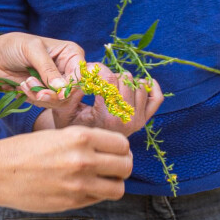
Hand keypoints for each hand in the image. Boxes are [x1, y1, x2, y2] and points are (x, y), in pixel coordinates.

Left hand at [0, 31, 87, 117]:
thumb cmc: (13, 45)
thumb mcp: (32, 50)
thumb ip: (47, 68)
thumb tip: (61, 87)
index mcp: (70, 54)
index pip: (81, 75)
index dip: (71, 86)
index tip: (58, 92)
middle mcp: (67, 69)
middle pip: (72, 92)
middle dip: (54, 95)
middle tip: (39, 93)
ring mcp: (56, 83)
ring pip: (59, 101)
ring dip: (40, 95)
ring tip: (26, 82)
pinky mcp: (45, 92)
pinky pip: (46, 103)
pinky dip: (34, 97)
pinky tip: (24, 86)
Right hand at [0, 125, 131, 211]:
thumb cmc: (24, 150)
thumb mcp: (58, 134)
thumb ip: (85, 142)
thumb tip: (111, 151)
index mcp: (80, 137)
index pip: (122, 144)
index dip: (120, 149)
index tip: (115, 152)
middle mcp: (83, 160)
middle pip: (126, 166)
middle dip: (122, 166)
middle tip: (112, 167)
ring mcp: (79, 184)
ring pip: (118, 188)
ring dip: (114, 184)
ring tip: (102, 180)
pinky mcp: (72, 203)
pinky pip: (99, 199)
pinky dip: (97, 195)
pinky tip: (83, 188)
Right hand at [33, 66, 164, 134]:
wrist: (84, 150)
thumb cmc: (71, 128)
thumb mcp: (64, 110)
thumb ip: (70, 91)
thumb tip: (83, 71)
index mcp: (106, 116)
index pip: (109, 79)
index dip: (97, 70)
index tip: (88, 73)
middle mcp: (125, 119)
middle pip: (125, 79)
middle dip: (110, 76)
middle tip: (99, 84)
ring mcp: (137, 120)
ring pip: (138, 85)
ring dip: (124, 81)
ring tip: (111, 88)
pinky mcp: (143, 121)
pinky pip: (156, 98)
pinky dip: (149, 86)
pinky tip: (137, 83)